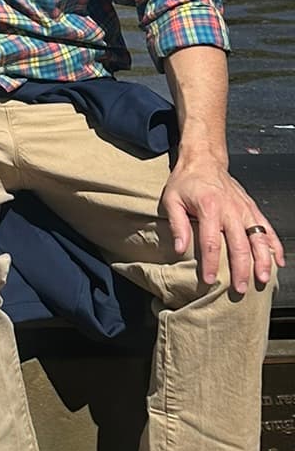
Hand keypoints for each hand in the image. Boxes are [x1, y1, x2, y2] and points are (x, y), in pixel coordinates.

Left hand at [162, 157, 284, 290]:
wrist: (204, 160)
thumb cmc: (186, 182)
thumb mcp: (172, 199)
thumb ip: (177, 224)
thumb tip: (180, 249)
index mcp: (209, 208)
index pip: (211, 242)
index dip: (210, 264)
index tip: (209, 280)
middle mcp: (231, 210)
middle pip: (239, 245)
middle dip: (241, 269)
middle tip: (240, 289)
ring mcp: (245, 209)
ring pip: (258, 239)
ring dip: (263, 260)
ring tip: (262, 279)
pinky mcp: (253, 209)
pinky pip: (267, 229)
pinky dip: (275, 245)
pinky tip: (278, 262)